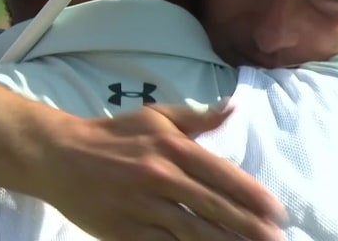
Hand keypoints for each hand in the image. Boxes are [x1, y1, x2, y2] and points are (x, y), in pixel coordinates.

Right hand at [32, 104, 286, 240]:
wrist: (61, 156)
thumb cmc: (114, 135)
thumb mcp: (156, 117)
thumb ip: (198, 118)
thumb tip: (234, 109)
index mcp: (172, 148)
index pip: (222, 175)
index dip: (251, 195)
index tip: (276, 211)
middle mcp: (161, 178)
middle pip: (214, 208)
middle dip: (249, 227)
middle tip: (276, 239)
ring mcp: (143, 208)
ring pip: (194, 233)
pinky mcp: (126, 232)